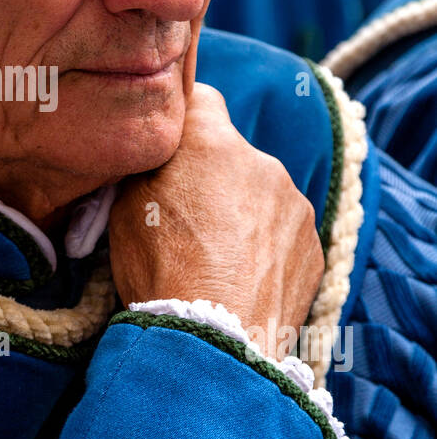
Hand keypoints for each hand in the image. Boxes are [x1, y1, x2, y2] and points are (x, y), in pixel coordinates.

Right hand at [108, 83, 323, 358]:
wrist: (214, 341)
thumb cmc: (160, 270)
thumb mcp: (124, 207)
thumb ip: (147, 166)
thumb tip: (156, 155)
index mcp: (212, 143)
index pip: (202, 97)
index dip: (186, 119)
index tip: (172, 149)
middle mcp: (261, 162)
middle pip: (233, 154)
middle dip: (213, 178)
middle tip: (187, 221)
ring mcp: (294, 205)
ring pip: (262, 195)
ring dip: (243, 215)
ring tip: (216, 260)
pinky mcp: (314, 247)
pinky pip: (284, 234)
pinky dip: (266, 250)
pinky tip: (242, 280)